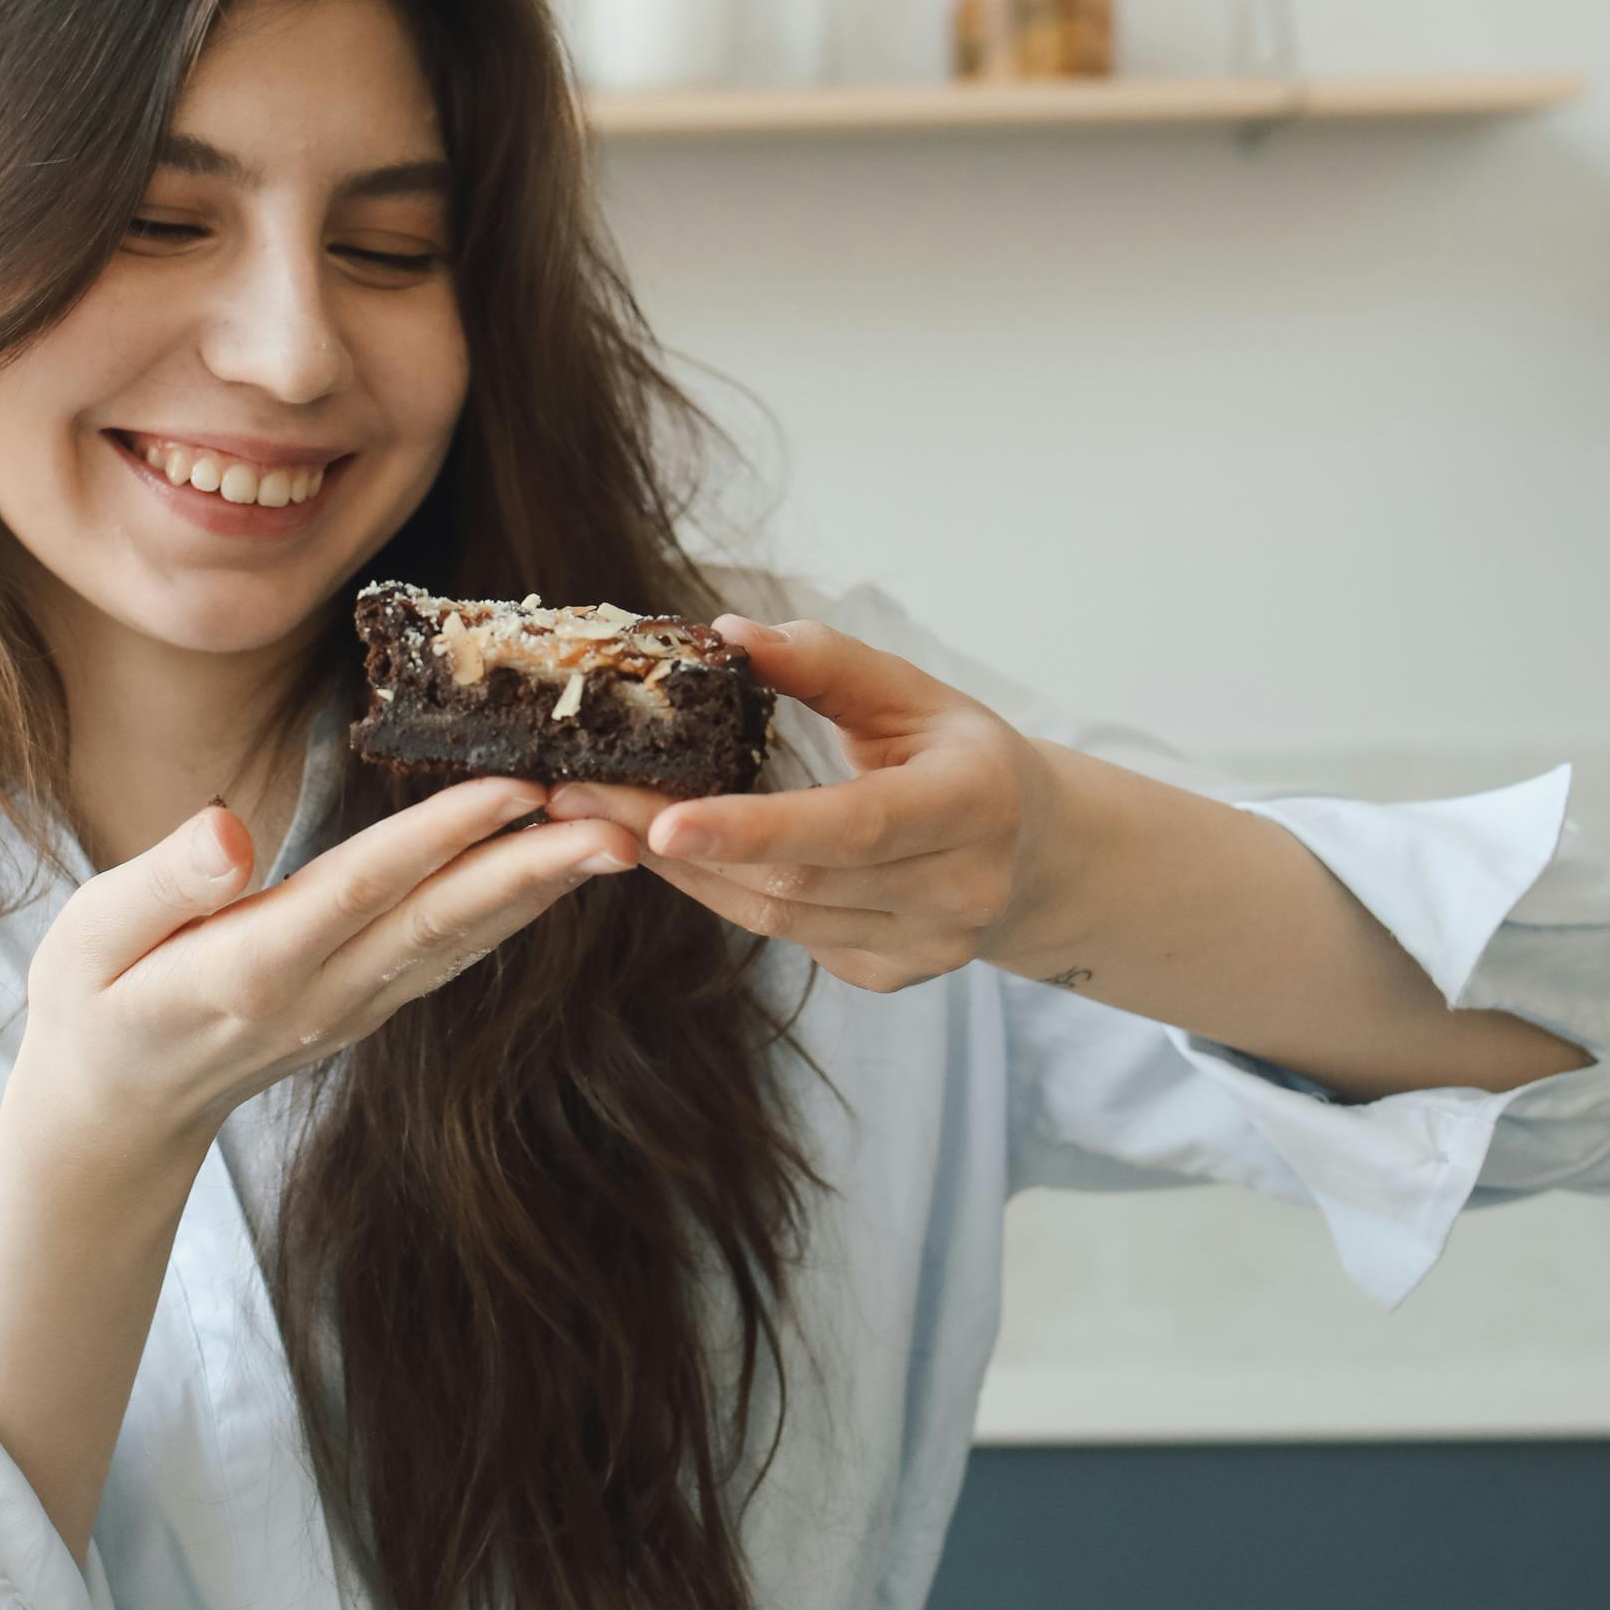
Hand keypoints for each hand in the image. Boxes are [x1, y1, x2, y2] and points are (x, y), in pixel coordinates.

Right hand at [3, 778, 639, 1195]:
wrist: (115, 1116)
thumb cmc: (94, 1006)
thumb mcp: (89, 938)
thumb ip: (162, 882)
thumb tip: (229, 827)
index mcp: (252, 968)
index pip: (364, 889)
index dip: (442, 837)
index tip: (514, 787)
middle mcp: (321, 994)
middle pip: (442, 922)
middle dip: (535, 869)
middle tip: (620, 823)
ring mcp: (354, 1009)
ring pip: (463, 941)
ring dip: (543, 890)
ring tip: (616, 840)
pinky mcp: (369, 1006)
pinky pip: (453, 953)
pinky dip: (512, 912)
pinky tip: (559, 876)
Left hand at [547, 615, 1064, 995]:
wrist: (1034, 854)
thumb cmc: (961, 755)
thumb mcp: (912, 692)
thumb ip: (824, 662)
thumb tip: (727, 633)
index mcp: (973, 805)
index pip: (852, 825)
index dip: (756, 828)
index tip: (665, 816)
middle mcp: (955, 892)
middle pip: (793, 883)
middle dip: (673, 839)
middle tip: (575, 793)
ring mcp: (921, 948)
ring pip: (773, 918)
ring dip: (680, 867)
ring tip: (597, 814)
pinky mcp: (884, 976)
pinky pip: (781, 935)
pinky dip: (720, 888)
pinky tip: (672, 848)